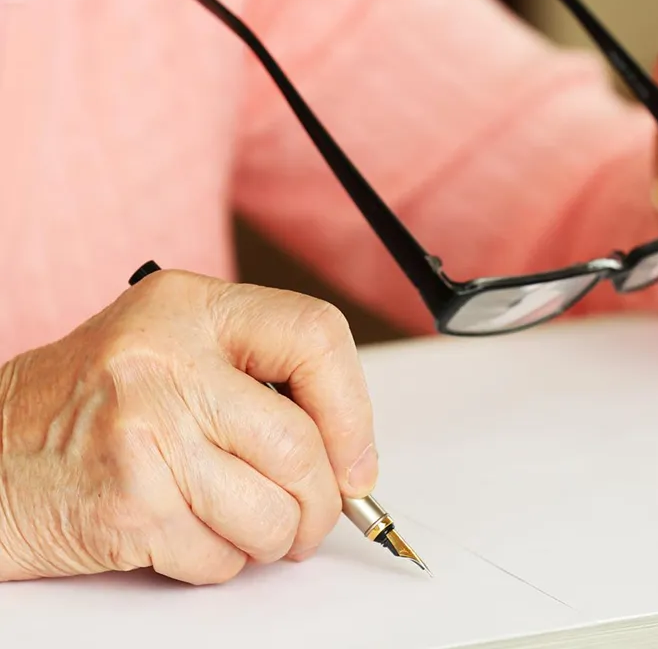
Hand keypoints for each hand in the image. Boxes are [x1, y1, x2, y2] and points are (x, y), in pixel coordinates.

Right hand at [0, 270, 376, 583]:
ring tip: (250, 522)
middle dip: (323, 499)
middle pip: (300, 443)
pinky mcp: (128, 504)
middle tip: (313, 514)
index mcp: (191, 307)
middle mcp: (167, 359)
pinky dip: (225, 560)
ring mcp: (145, 432)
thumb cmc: (92, 401)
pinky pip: (223, 556)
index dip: (352, 406)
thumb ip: (263, 379)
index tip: (355, 456)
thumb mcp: (177, 348)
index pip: (315, 335)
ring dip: (279, 537)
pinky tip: (193, 532)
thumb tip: (351, 450)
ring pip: (273, 511)